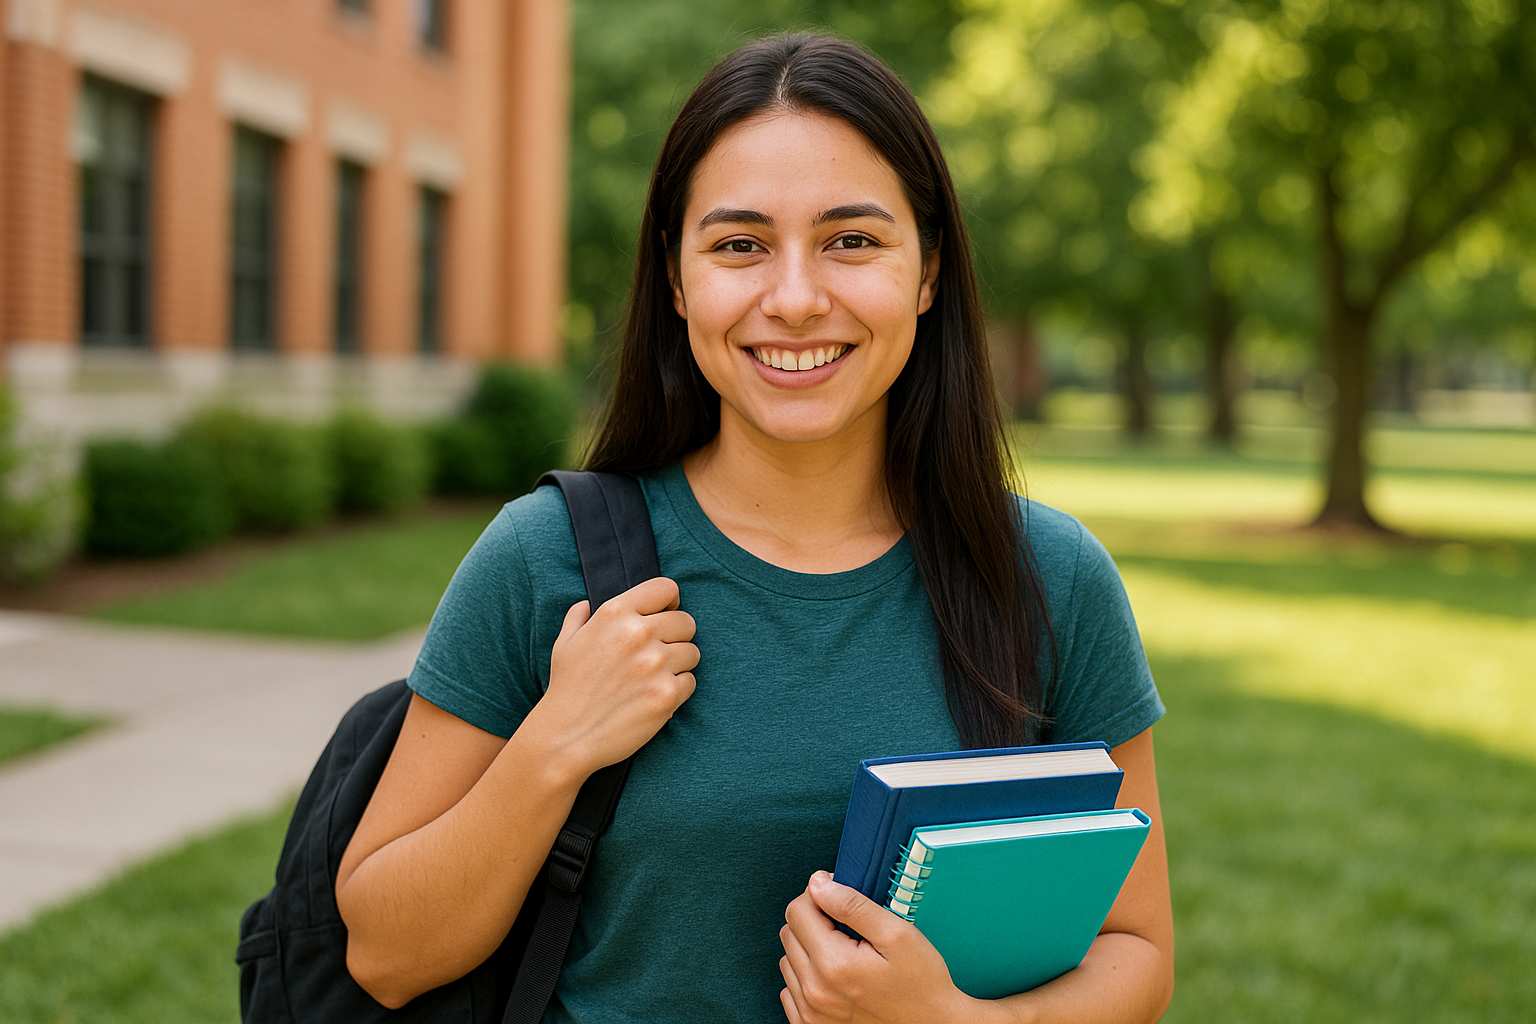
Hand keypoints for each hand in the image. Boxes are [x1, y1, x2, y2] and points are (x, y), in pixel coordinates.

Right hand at [532, 576, 698, 778]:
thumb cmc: (566, 689)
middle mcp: (638, 633)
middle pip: (686, 621)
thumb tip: (586, 604)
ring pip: (692, 652)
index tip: (665, 615)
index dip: (669, 602)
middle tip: (659, 654)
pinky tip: (655, 696)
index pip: (666, 588)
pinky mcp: (667, 694)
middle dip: (676, 637)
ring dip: (679, 664)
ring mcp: (655, 664)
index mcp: (615, 613)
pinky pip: (690, 681)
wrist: (566, 736)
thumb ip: (579, 617)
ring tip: (655, 677)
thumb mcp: (565, 643)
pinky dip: (677, 689)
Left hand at [778, 870, 979, 1023]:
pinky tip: (832, 975)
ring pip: (788, 959)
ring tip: (843, 951)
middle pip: (789, 933)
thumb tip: (817, 884)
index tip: (839, 897)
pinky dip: (806, 975)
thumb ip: (852, 905)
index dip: (818, 895)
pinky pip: (789, 988)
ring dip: (808, 948)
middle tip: (846, 925)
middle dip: (813, 920)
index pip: (797, 911)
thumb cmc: (920, 981)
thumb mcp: (897, 934)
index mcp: (834, 964)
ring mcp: (811, 1011)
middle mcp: (815, 991)